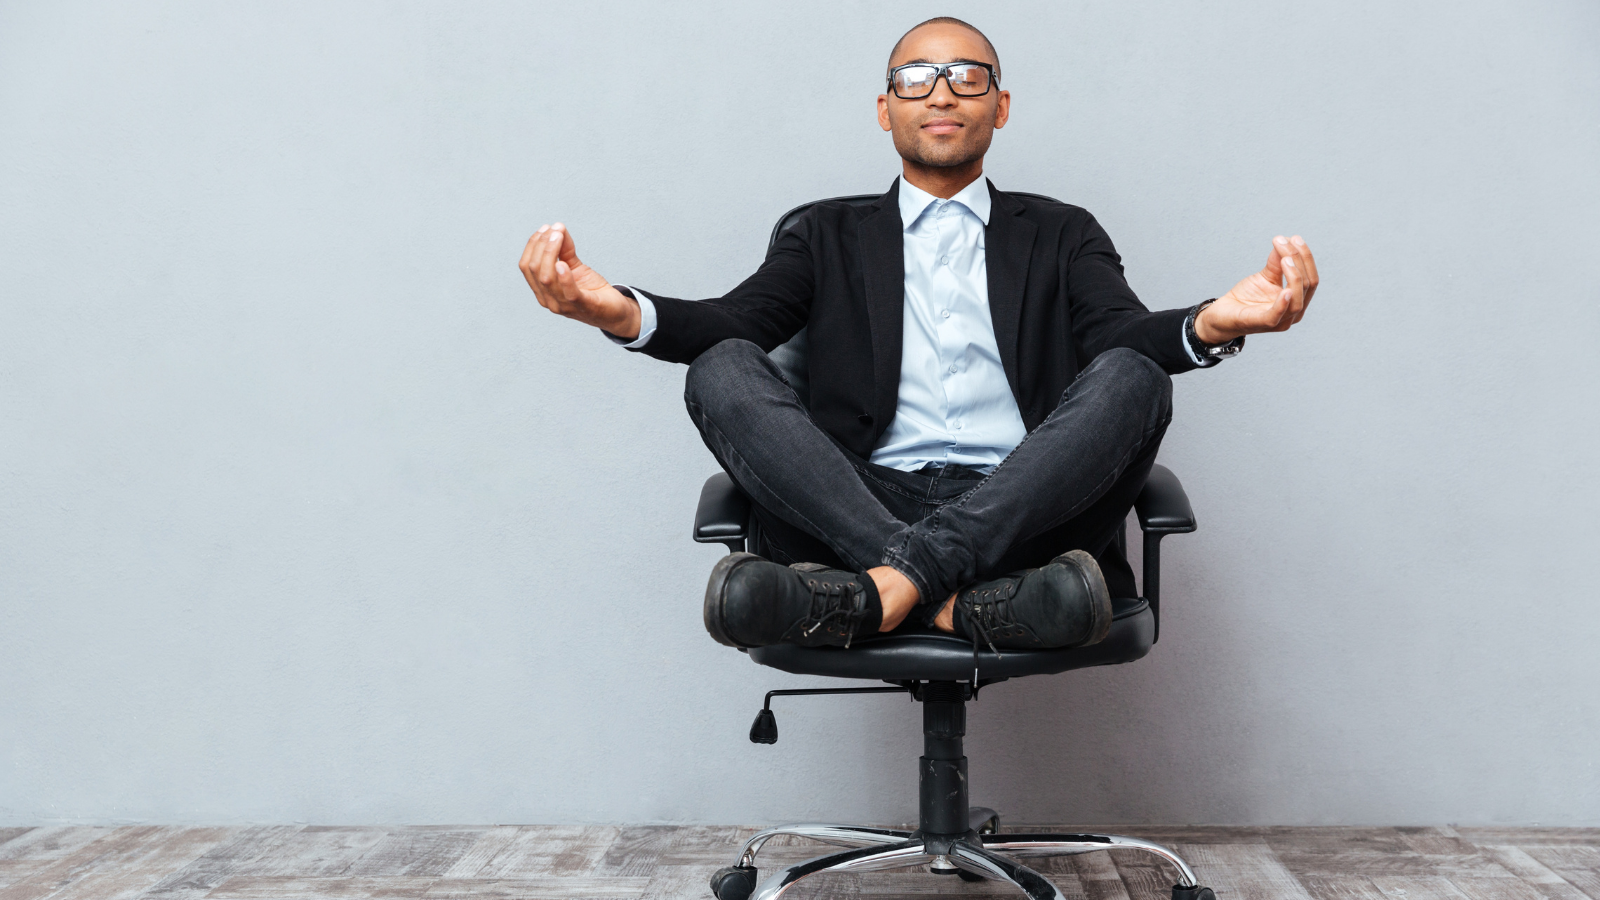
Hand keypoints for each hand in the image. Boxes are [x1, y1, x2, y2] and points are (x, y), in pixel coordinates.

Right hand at [518, 223, 640, 338]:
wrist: (614, 312)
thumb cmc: (592, 290)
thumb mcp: (575, 266)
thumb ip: (565, 249)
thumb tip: (558, 227)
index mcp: (542, 290)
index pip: (526, 266)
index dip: (533, 245)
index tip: (545, 228)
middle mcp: (548, 300)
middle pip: (534, 269)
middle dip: (542, 245)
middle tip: (555, 230)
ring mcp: (564, 307)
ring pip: (547, 279)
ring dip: (551, 253)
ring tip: (559, 236)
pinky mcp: (583, 307)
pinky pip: (569, 294)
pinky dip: (565, 278)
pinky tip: (563, 264)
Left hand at [1195, 235, 1319, 343]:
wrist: (1222, 315)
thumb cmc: (1246, 298)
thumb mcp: (1264, 276)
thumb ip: (1276, 261)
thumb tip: (1286, 240)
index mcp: (1297, 300)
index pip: (1311, 279)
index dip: (1305, 257)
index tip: (1295, 238)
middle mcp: (1294, 313)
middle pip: (1307, 286)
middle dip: (1299, 261)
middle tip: (1286, 243)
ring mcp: (1280, 321)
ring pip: (1297, 300)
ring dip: (1294, 277)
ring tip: (1285, 259)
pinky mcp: (1263, 324)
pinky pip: (1277, 316)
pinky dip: (1283, 303)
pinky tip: (1285, 290)